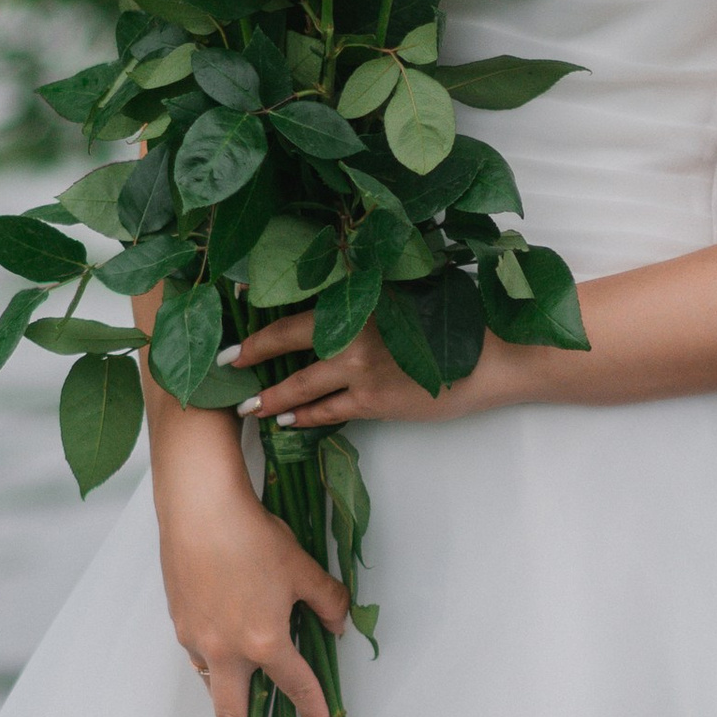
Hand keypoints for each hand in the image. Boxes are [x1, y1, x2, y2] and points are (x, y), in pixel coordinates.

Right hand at [149, 410, 347, 716]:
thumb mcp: (302, 567)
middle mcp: (225, 651)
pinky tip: (221, 650)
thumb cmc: (252, 534)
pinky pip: (199, 655)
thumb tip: (340, 625)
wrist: (197, 504)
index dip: (314, 713)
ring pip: (213, 683)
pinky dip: (212, 664)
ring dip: (226, 703)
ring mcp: (196, 638)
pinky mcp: (179, 621)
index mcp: (264, 643)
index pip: (297, 688)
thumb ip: (328, 602)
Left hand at [227, 309, 534, 433]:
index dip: (264, 308)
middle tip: (223, 365)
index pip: (299, 301)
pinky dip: (306, 417)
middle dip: (250, 356)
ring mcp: (362, 367)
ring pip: (302, 385)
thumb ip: (371, 297)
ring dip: (271, 397)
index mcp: (360, 297)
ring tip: (247, 407)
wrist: (493, 355)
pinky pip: (330, 411)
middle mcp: (353, 330)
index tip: (234, 308)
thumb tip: (338, 300)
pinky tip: (288, 422)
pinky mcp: (375, 401)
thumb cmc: (457, 318)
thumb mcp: (408, 294)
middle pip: (287, 343)